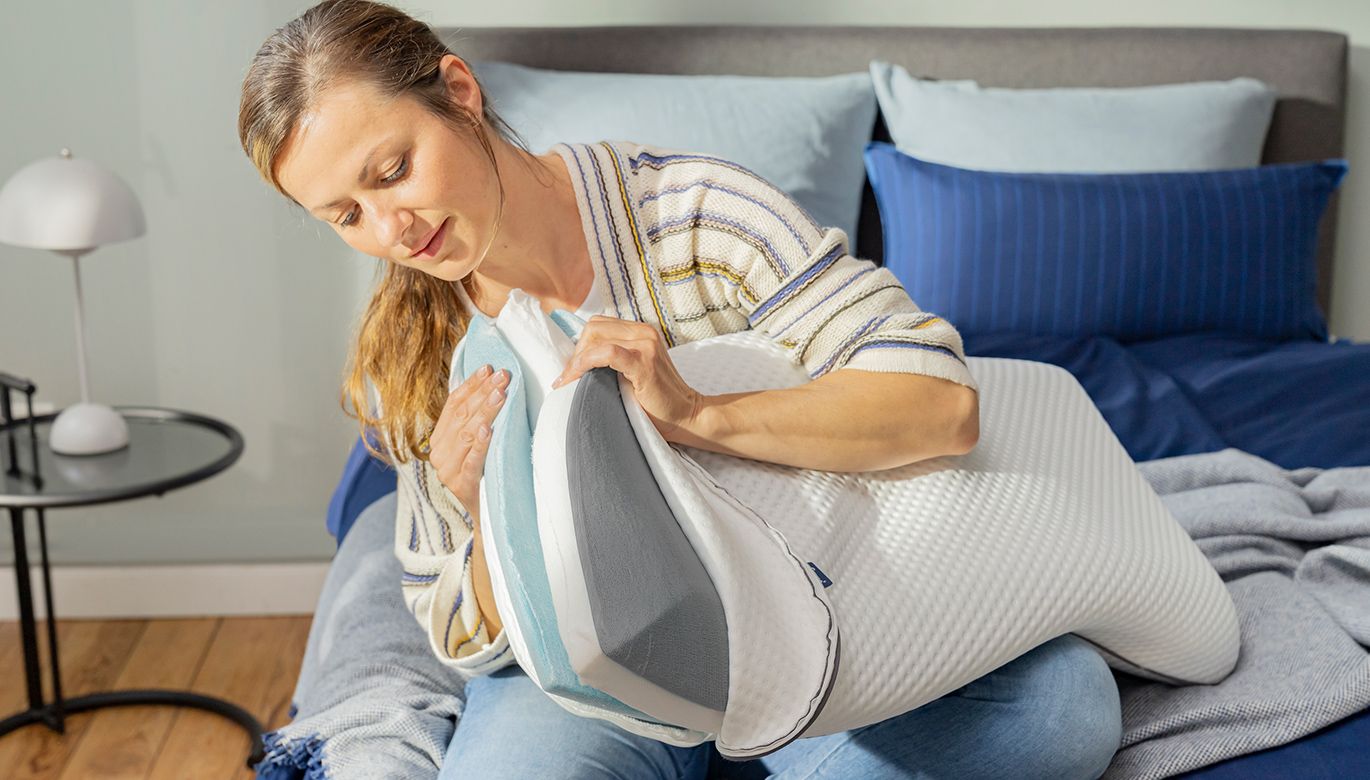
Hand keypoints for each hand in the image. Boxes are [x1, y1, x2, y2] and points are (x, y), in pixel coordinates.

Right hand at [426, 364, 508, 522]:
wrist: (488, 515)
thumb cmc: (485, 473)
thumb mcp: (477, 444)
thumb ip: (475, 420)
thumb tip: (492, 385)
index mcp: (439, 439)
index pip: (453, 404)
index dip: (471, 385)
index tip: (489, 367)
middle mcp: (438, 453)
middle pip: (461, 416)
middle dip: (483, 393)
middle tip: (502, 375)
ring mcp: (447, 471)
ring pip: (466, 434)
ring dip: (484, 412)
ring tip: (500, 394)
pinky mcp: (461, 486)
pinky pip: (471, 461)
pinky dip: (480, 444)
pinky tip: (489, 430)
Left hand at [551, 315, 705, 442]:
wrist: (686, 415)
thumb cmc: (657, 400)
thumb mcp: (633, 370)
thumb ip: (614, 358)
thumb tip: (577, 361)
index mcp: (641, 331)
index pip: (599, 326)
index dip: (580, 346)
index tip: (570, 370)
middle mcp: (644, 332)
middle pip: (594, 328)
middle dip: (576, 352)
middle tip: (569, 378)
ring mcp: (646, 344)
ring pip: (596, 337)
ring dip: (577, 359)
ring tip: (570, 381)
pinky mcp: (644, 362)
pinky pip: (607, 353)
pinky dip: (587, 362)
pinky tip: (579, 376)